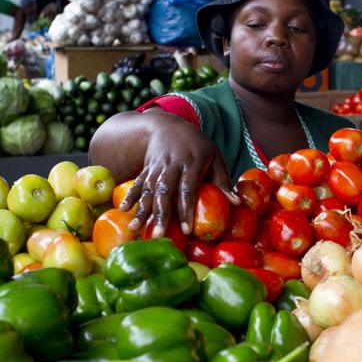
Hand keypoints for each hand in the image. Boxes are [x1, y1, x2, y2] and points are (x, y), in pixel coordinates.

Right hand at [120, 117, 238, 237]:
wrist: (168, 125)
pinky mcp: (146, 169)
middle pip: (165, 192)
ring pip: (148, 190)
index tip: (186, 230)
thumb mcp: (215, 156)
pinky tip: (123, 211)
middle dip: (160, 214)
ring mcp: (156, 167)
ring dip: (141, 210)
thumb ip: (223, 180)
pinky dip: (130, 196)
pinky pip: (138, 183)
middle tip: (157, 235)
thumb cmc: (197, 146)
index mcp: (192, 163)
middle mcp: (172, 165)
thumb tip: (238, 203)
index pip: (188, 189)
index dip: (186, 210)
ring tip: (135, 228)